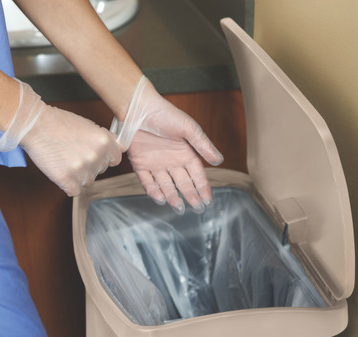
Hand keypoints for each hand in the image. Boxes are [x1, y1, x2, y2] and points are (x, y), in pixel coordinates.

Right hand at [0, 79, 120, 195]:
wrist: (35, 125)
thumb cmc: (59, 123)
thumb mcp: (89, 125)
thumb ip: (106, 139)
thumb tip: (120, 147)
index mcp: (105, 142)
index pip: (115, 159)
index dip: (104, 157)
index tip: (93, 153)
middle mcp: (96, 156)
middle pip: (100, 171)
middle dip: (89, 165)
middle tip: (72, 153)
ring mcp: (82, 170)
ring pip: (87, 182)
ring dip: (77, 175)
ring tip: (64, 159)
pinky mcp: (67, 180)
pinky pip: (74, 190)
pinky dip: (67, 184)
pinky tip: (60, 170)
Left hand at [114, 77, 222, 213]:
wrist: (138, 108)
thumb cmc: (166, 114)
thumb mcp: (189, 129)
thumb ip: (203, 145)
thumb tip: (219, 161)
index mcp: (185, 153)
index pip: (197, 174)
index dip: (203, 187)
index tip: (208, 200)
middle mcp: (172, 161)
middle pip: (183, 183)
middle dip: (190, 196)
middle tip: (196, 208)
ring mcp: (156, 164)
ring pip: (166, 185)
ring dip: (173, 197)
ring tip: (179, 208)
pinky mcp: (140, 164)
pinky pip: (147, 181)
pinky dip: (153, 190)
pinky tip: (160, 198)